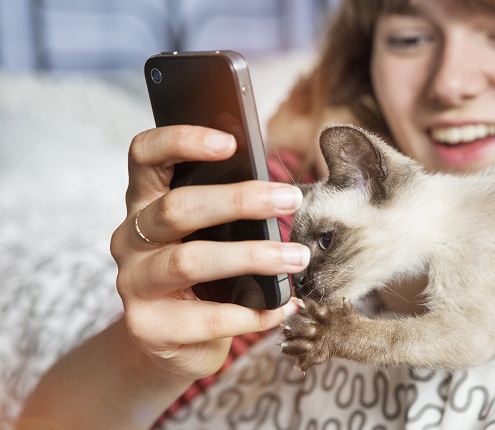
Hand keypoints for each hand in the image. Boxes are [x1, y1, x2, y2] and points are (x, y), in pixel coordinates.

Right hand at [110, 125, 309, 380]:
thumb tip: (281, 193)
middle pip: (177, 208)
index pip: (145, 155)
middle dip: (240, 200)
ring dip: (253, 256)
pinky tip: (285, 306)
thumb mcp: (208, 236)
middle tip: (290, 199)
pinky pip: (209, 318)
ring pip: (190, 261)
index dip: (181, 141)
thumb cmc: (202, 277)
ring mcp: (135, 283)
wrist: (169, 345)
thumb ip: (228, 212)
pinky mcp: (150, 326)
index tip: (230, 141)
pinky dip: (255, 312)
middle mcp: (130, 238)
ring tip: (297, 257)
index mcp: (144, 202)